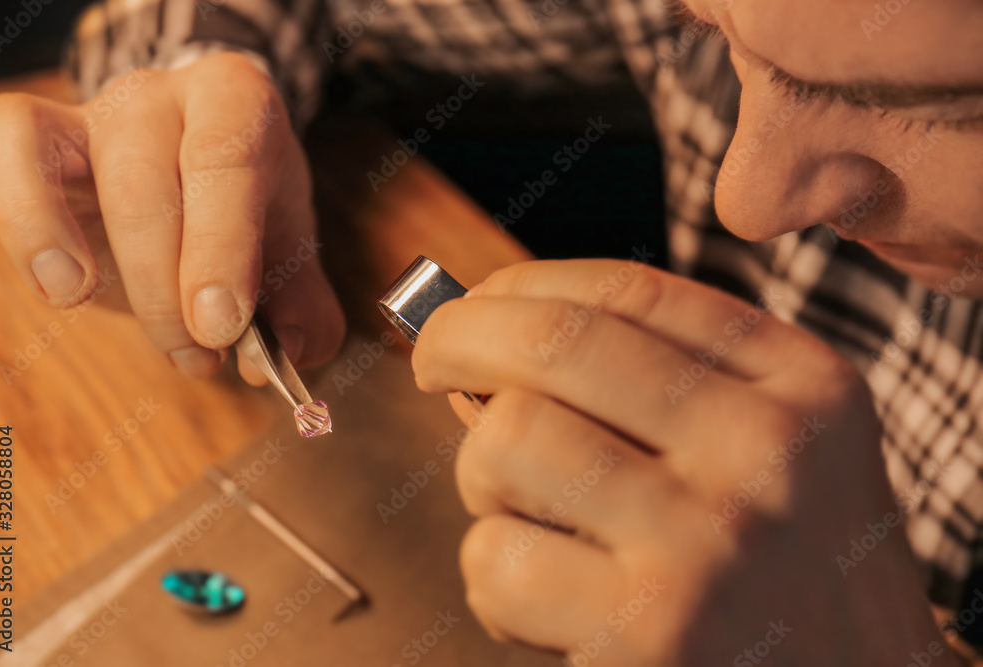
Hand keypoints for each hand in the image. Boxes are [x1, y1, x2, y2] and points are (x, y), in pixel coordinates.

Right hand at [0, 53, 343, 379]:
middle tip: (202, 351)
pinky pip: (6, 152)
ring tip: (165, 344)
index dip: (221, 250)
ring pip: (74, 177)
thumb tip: (289, 354)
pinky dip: (25, 225)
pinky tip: (63, 293)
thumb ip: (303, 306)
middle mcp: (164, 95)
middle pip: (147, 181)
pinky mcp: (38, 137)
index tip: (222, 326)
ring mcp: (94, 114)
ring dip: (118, 278)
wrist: (198, 173)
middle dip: (170, 284)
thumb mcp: (290, 254)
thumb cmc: (247, 212)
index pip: (226, 159)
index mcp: (237, 102)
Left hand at [412, 259, 955, 665]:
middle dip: (455, 339)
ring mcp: (708, 538)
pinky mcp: (648, 629)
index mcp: (800, 383)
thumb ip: (654, 387)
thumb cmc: (786, 578)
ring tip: (526, 524)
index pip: (625, 291)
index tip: (473, 307)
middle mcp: (764, 446)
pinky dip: (493, 585)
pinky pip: (498, 558)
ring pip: (505, 440)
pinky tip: (543, 612)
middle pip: (551, 343)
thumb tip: (480, 342)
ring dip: (481, 482)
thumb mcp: (772, 453)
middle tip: (432, 364)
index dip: (519, 286)